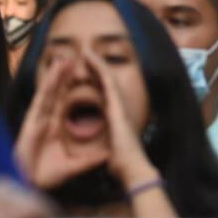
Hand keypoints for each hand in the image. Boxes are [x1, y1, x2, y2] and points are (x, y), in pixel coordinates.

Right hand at [14, 59, 108, 189]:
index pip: (66, 104)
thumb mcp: (72, 166)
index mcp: (56, 128)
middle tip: (74, 59)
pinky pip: (41, 98)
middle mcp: (47, 121)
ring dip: (56, 75)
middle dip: (64, 77)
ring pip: (49, 92)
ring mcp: (38, 119)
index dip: (73, 90)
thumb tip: (106, 155)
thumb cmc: (44, 178)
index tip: (83, 77)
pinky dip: (48, 84)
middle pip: (57, 94)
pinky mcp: (31, 121)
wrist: (27, 185)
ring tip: (65, 59)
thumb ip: (89, 160)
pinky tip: (54, 71)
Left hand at [82, 50, 156, 187]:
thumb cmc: (122, 163)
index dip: (95, 84)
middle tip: (86, 56)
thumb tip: (107, 152)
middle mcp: (118, 107)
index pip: (103, 96)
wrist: (132, 166)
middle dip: (96, 69)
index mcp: (115, 118)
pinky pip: (106, 79)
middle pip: (105, 83)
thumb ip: (109, 147)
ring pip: (106, 76)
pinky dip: (98, 66)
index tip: (87, 75)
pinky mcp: (116, 102)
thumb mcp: (112, 152)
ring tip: (86, 51)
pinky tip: (90, 57)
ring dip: (96, 63)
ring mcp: (119, 103)